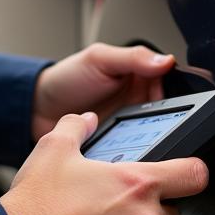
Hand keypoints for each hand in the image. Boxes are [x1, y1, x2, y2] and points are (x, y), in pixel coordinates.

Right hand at [0, 112, 207, 214]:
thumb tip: (85, 120)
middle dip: (146, 210)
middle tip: (109, 209)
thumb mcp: (52, 149)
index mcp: (136, 185)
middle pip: (169, 213)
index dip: (190, 171)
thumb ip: (77, 126)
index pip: (194, 174)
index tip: (184, 175)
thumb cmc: (34, 206)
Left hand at [31, 43, 175, 142]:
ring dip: (155, 137)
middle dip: (169, 120)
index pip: (171, 81)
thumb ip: (132, 57)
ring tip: (152, 143)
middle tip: (165, 127)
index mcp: (139, 73)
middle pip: (169, 110)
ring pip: (156, 132)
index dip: (177, 92)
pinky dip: (139, 152)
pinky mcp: (121, 143)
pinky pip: (138, 149)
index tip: (176, 104)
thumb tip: (166, 60)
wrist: (37, 109)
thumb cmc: (66, 79)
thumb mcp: (99, 59)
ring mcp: (130, 122)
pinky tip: (136, 156)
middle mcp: (139, 98)